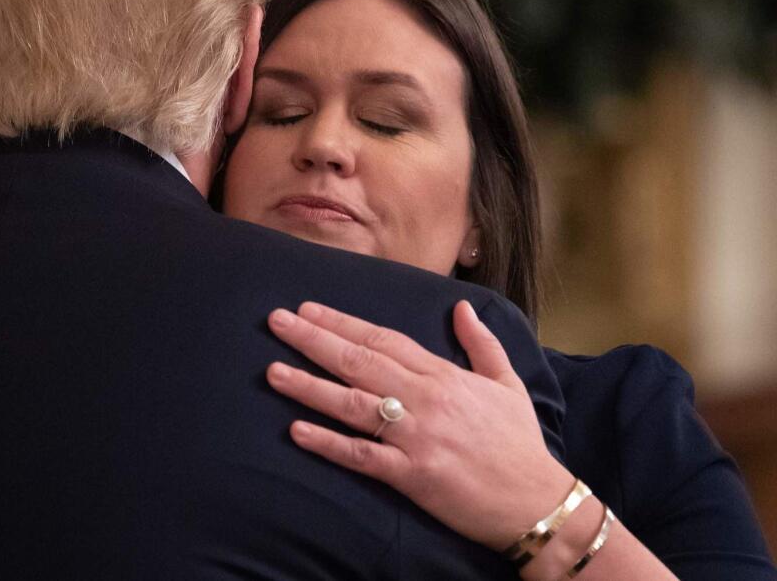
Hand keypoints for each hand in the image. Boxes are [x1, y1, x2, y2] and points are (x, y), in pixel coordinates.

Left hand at [265, 300, 573, 550]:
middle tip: (277, 321)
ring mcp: (416, 437)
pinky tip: (296, 431)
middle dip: (314, 340)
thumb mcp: (507, 384)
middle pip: (359, 362)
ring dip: (309, 387)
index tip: (308, 308)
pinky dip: (329, 444)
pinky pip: (362, 456)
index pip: (383, 340)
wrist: (537, 502)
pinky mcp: (412, 475)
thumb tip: (460, 307)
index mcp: (443, 376)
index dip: (343, 322)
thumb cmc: (519, 444)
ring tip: (272, 371)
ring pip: (353, 404)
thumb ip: (481, 343)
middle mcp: (425, 400)